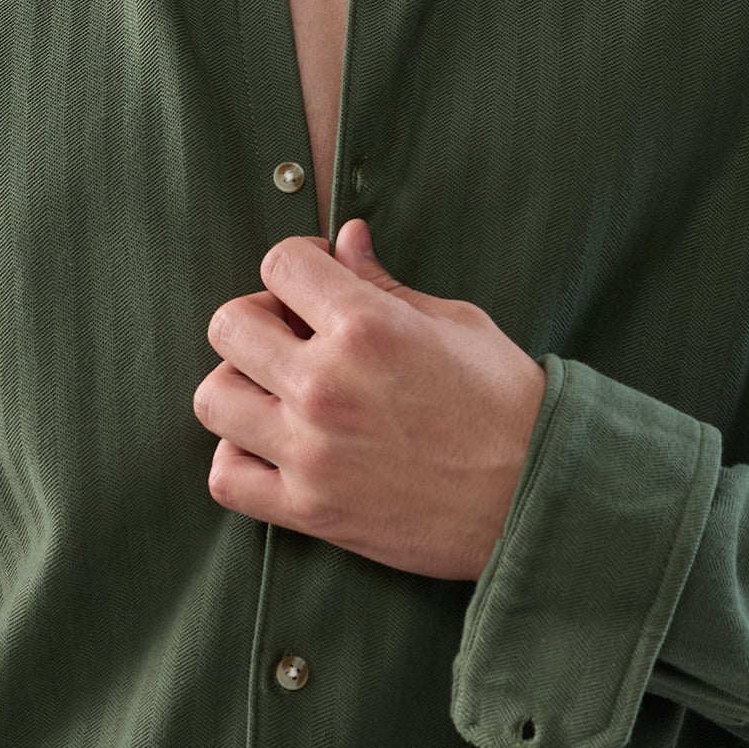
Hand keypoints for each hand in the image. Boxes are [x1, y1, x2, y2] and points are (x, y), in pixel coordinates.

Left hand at [194, 219, 546, 579]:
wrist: (535, 496)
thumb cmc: (506, 403)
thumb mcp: (454, 322)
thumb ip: (386, 282)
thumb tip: (346, 238)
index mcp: (368, 326)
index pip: (280, 263)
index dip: (297, 262)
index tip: (315, 277)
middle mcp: (327, 384)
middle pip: (229, 324)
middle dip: (259, 316)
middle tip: (293, 332)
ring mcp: (311, 450)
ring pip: (213, 397)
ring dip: (240, 384)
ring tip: (278, 389)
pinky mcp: (309, 509)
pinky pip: (225, 477)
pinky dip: (237, 456)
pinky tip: (271, 444)